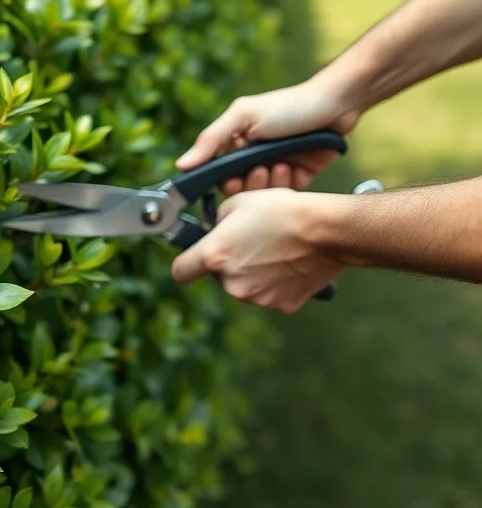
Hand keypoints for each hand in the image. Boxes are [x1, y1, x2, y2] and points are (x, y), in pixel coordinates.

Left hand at [170, 188, 346, 312]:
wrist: (326, 229)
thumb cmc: (282, 210)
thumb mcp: (237, 203)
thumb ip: (217, 222)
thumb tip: (214, 232)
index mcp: (214, 256)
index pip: (180, 271)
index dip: (186, 263)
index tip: (193, 258)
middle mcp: (232, 283)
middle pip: (218, 277)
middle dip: (227, 262)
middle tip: (248, 243)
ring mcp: (257, 297)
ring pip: (244, 286)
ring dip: (251, 272)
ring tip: (272, 249)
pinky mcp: (282, 305)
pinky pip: (270, 293)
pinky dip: (275, 282)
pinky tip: (288, 262)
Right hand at [175, 81, 359, 194]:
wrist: (337, 105)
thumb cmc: (288, 105)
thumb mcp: (243, 116)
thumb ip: (211, 140)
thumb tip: (180, 165)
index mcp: (236, 143)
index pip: (217, 173)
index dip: (222, 182)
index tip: (231, 181)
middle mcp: (253, 157)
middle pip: (239, 187)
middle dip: (248, 183)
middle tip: (259, 171)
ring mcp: (276, 167)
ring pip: (262, 193)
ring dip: (269, 183)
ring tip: (280, 165)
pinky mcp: (299, 176)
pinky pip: (285, 194)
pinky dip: (287, 185)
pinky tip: (293, 168)